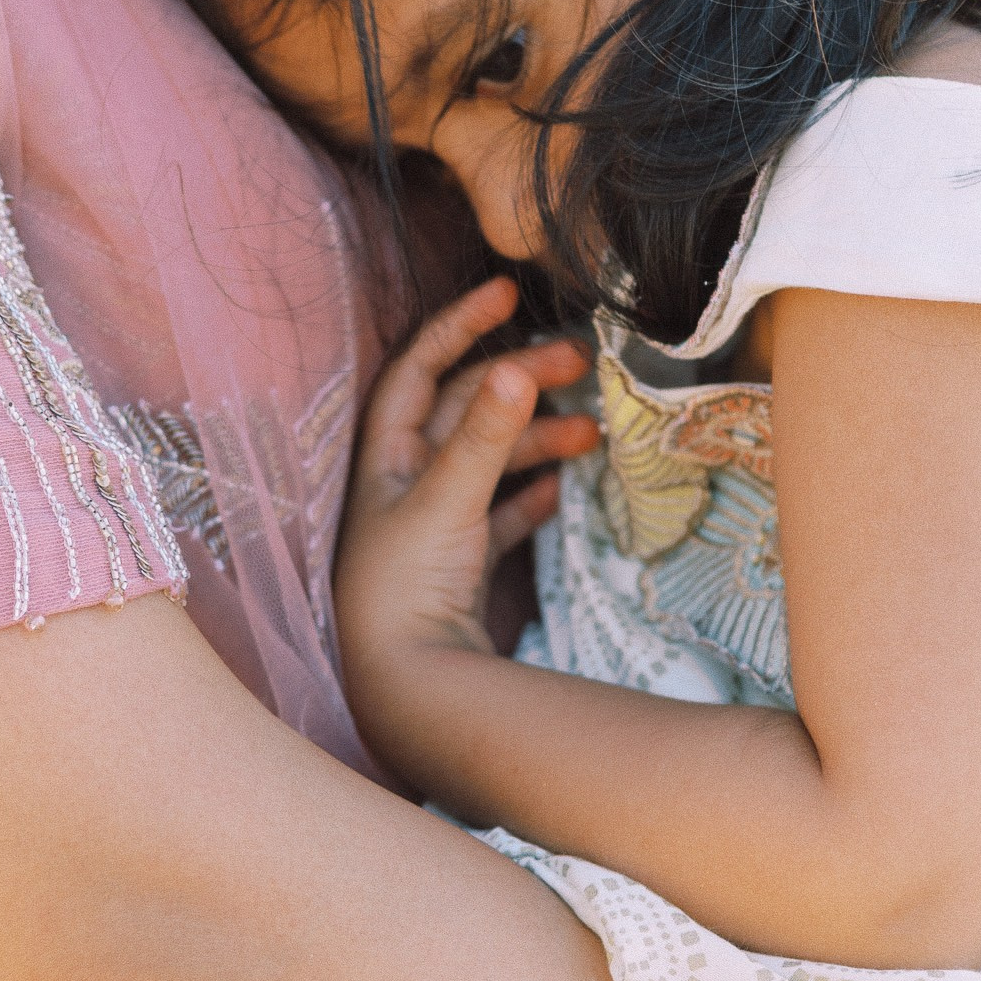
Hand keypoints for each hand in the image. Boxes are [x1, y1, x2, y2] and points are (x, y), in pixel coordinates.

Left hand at [335, 278, 597, 779]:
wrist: (405, 687)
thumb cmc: (406, 590)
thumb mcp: (446, 502)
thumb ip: (486, 437)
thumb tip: (517, 366)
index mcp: (385, 458)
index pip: (420, 370)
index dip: (459, 326)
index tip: (506, 292)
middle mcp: (404, 484)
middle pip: (466, 410)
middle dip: (521, 381)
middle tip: (581, 362)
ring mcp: (433, 525)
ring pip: (491, 461)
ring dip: (539, 439)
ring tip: (595, 434)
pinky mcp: (459, 567)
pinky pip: (499, 515)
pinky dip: (530, 496)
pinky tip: (562, 489)